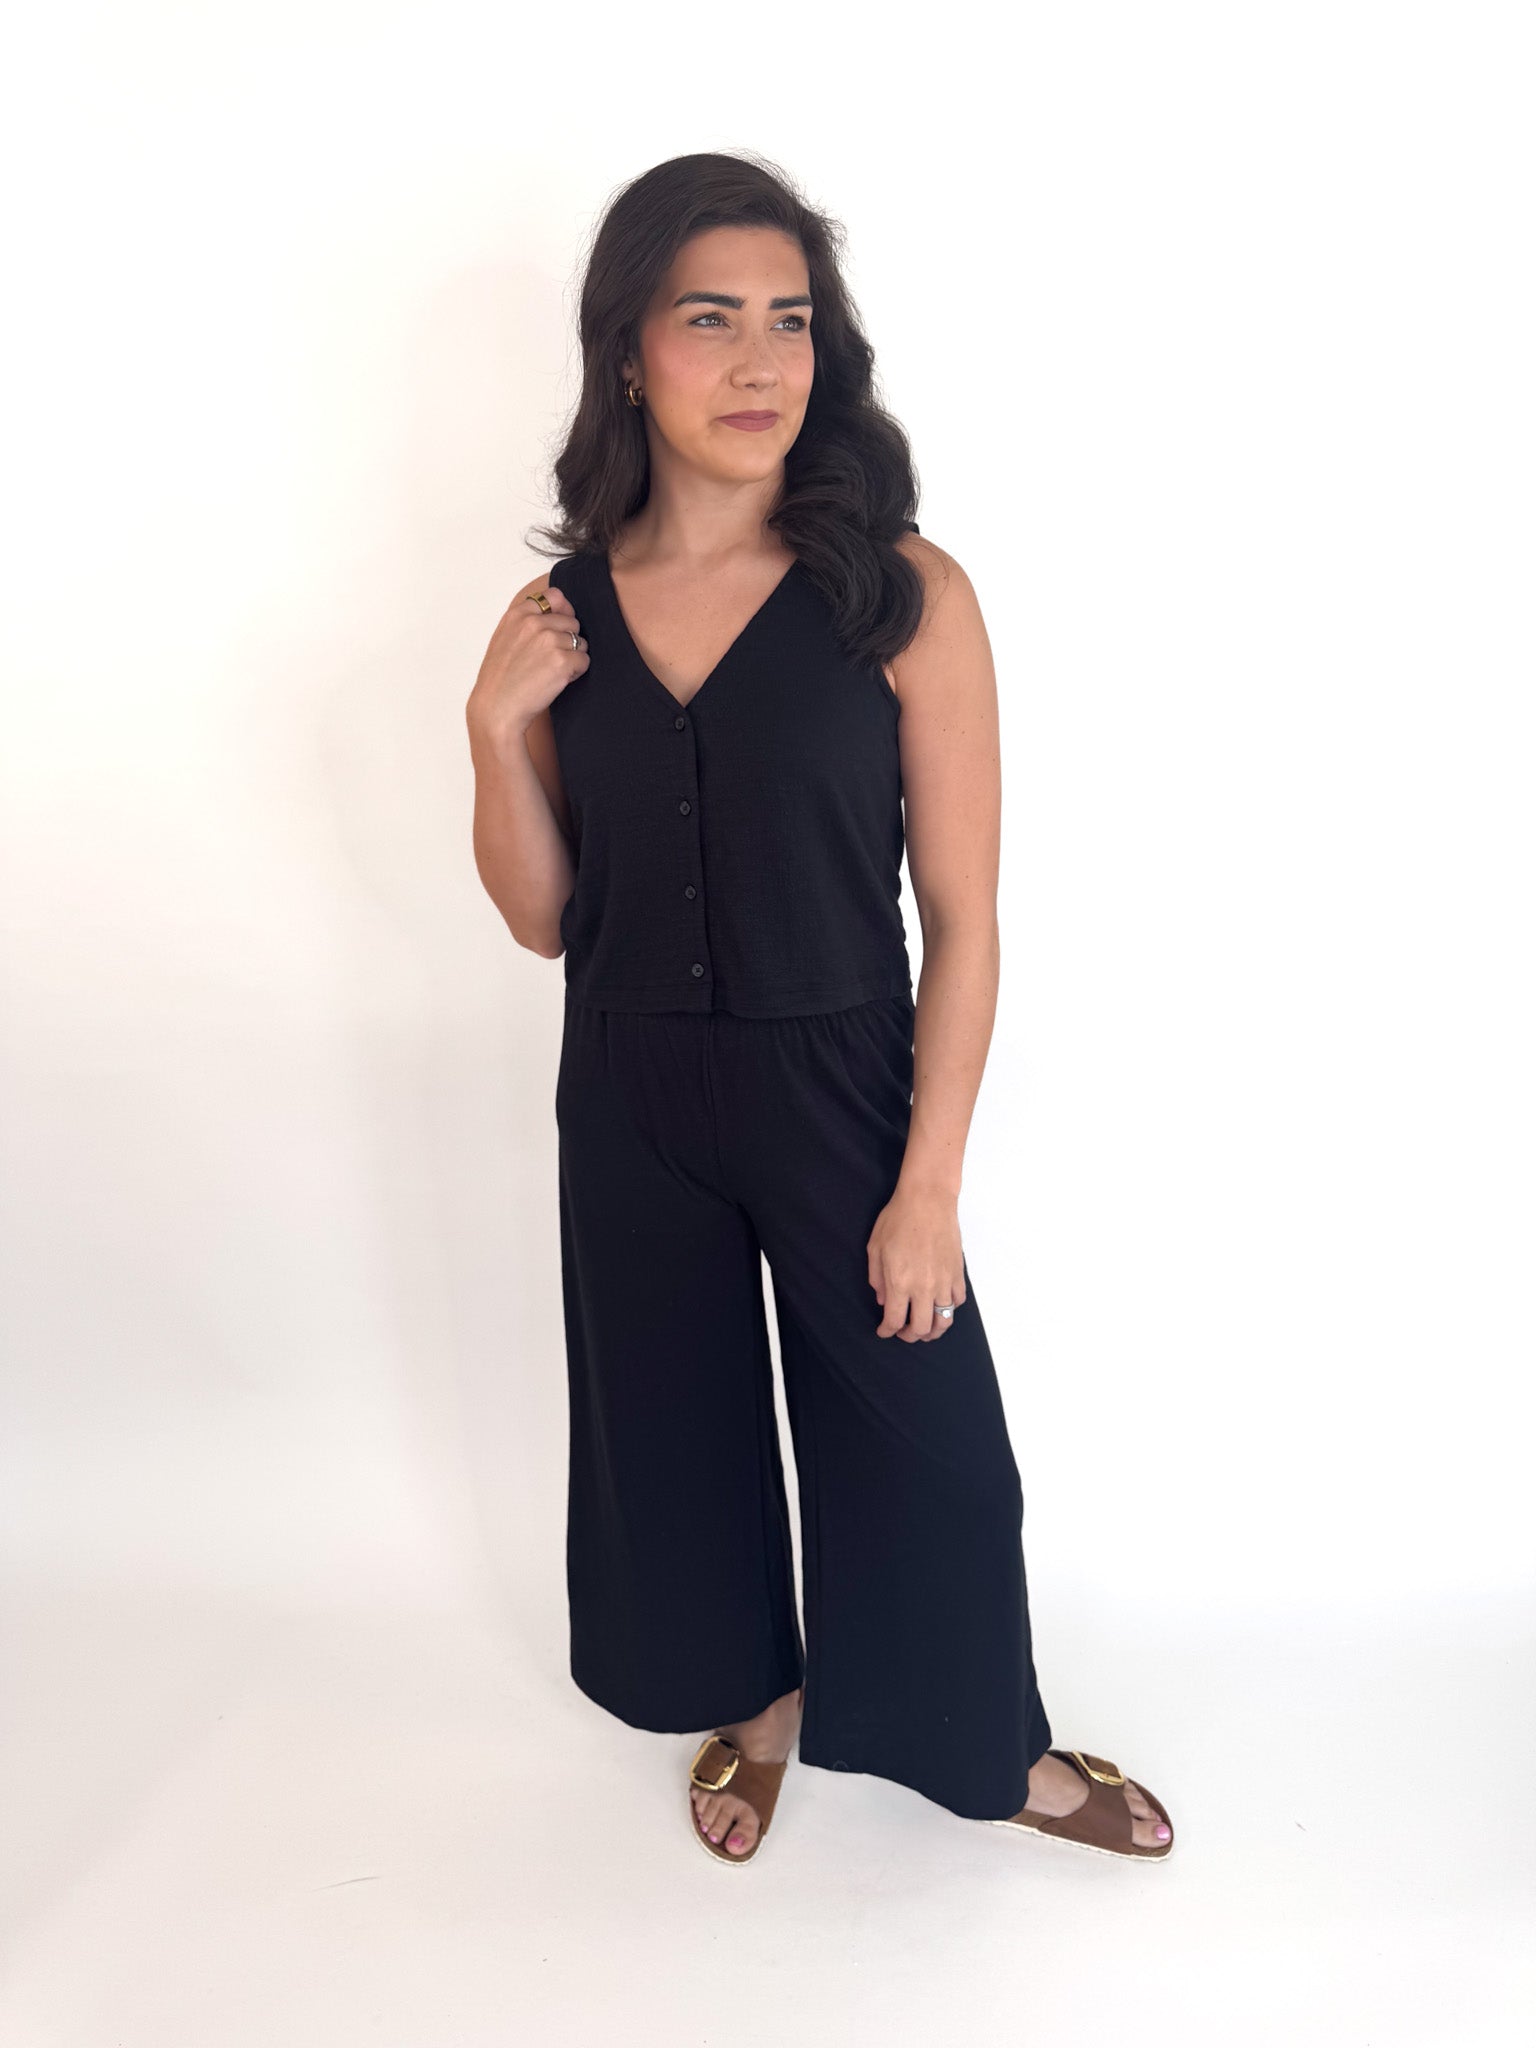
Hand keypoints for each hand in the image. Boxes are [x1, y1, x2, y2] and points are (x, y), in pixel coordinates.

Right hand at [466, 578, 588, 757]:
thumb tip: (557, 608)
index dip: (563, 611)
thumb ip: (527, 621)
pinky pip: (584, 661)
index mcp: (519, 614)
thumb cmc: (499, 679)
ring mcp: (550, 641)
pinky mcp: (563, 661)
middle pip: (572, 622)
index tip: (560, 626)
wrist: (497, 708)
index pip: (555, 596)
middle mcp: (534, 623)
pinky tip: (557, 681)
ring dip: (573, 658)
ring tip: (551, 672)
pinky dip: (576, 672)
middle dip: (568, 640)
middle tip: (550, 660)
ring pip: (581, 642)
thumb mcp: (504, 638)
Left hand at [867, 1180, 966, 1341]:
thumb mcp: (875, 1247)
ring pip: (944, 1320)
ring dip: (933, 1331)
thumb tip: (884, 1300)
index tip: (884, 1331)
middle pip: (921, 1328)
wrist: (928, 1199)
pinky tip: (940, 1305)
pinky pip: (957, 1302)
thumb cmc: (898, 1218)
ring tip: (925, 1329)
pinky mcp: (958, 1273)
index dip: (887, 1332)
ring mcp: (944, 1282)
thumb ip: (877, 1279)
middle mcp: (924, 1287)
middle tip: (904, 1332)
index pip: (895, 1321)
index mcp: (899, 1282)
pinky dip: (949, 1309)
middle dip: (910, 1336)